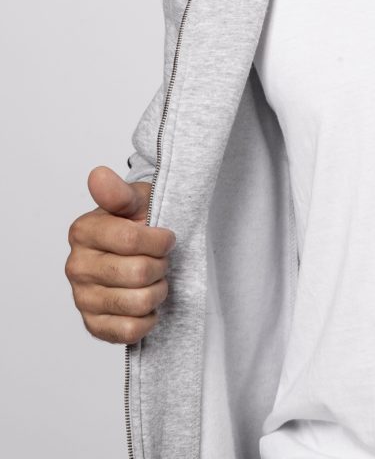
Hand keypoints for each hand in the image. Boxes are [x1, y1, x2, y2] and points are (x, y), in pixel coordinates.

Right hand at [65, 165, 175, 344]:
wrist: (139, 252)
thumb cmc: (139, 222)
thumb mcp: (135, 200)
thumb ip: (118, 192)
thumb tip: (98, 175)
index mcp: (83, 231)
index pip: (132, 240)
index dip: (160, 240)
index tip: (167, 237)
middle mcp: (76, 266)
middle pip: (138, 273)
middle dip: (161, 266)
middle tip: (161, 260)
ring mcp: (82, 298)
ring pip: (137, 303)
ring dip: (158, 291)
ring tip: (155, 280)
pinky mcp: (93, 324)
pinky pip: (128, 331)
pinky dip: (147, 319)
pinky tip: (146, 303)